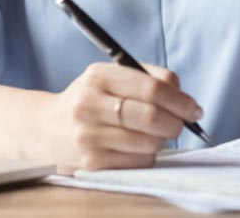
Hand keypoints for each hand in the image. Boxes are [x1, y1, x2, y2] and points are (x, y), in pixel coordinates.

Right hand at [38, 62, 203, 173]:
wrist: (45, 129)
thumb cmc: (88, 100)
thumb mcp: (108, 77)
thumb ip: (146, 78)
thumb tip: (182, 92)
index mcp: (98, 76)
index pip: (151, 88)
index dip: (180, 100)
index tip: (194, 108)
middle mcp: (90, 104)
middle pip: (152, 116)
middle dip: (177, 122)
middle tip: (181, 124)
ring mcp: (89, 136)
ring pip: (149, 142)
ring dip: (162, 140)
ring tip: (154, 133)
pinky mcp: (91, 163)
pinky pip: (138, 161)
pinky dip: (147, 154)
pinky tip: (136, 146)